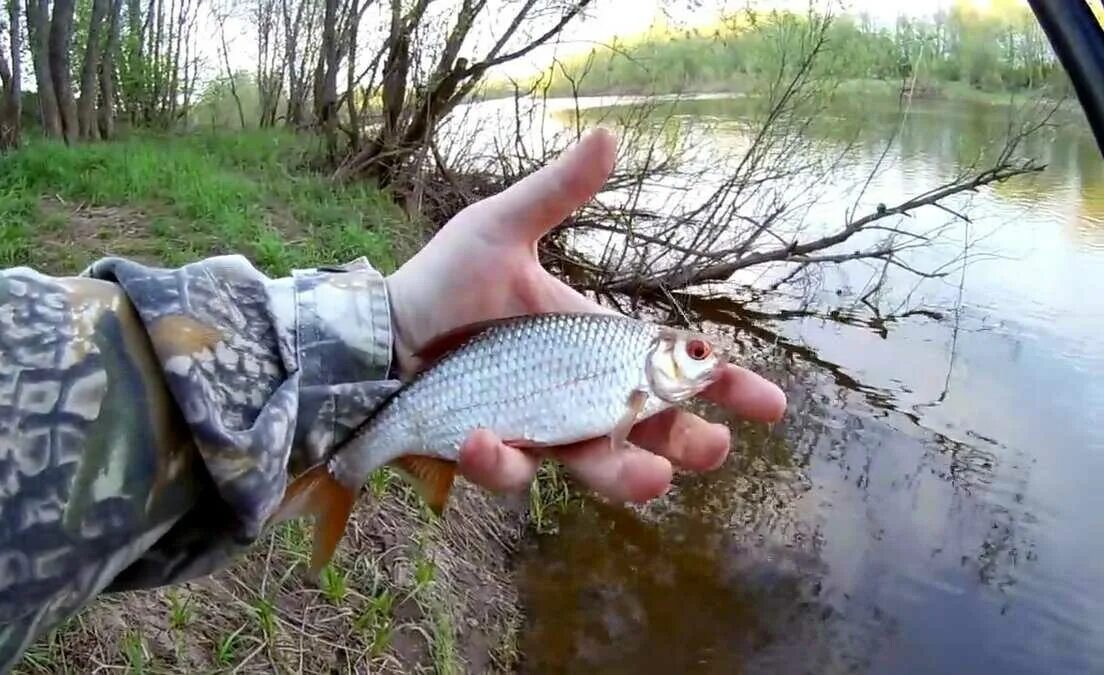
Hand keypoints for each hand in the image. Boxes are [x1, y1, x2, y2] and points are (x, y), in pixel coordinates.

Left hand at [385, 128, 785, 502]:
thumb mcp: (501, 229)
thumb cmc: (444, 282)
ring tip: (651, 480)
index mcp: (592, 343)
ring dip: (624, 476)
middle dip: (688, 445)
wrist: (379, 329)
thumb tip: (609, 135)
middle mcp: (576, 393)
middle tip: (712, 448)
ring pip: (594, 467)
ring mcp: (537, 426)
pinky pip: (506, 467)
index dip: (723, 384)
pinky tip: (483, 434)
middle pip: (650, 431)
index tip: (770, 403)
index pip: (670, 366)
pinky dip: (499, 457)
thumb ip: (555, 194)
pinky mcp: (490, 450)